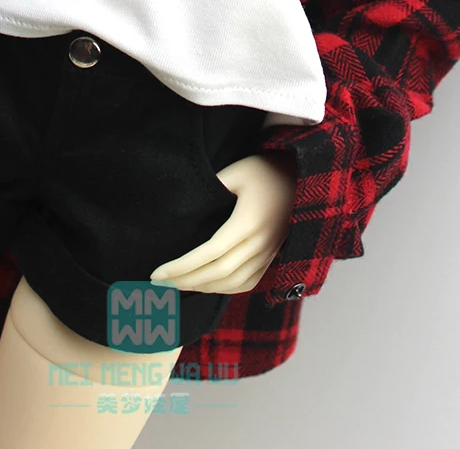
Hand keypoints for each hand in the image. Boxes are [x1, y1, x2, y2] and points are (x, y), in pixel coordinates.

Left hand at [149, 151, 296, 294]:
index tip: (157, 273)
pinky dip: (224, 289)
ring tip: (177, 286)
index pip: (209, 253)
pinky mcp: (272, 256)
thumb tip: (187, 202)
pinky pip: (247, 283)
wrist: (301, 177)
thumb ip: (214, 185)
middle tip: (159, 285)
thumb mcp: (237, 170)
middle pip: (218, 273)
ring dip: (202, 288)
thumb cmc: (265, 170)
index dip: (182, 267)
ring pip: (233, 283)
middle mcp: (259, 243)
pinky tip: (206, 285)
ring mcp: (268, 253)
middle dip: (185, 281)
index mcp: (248, 222)